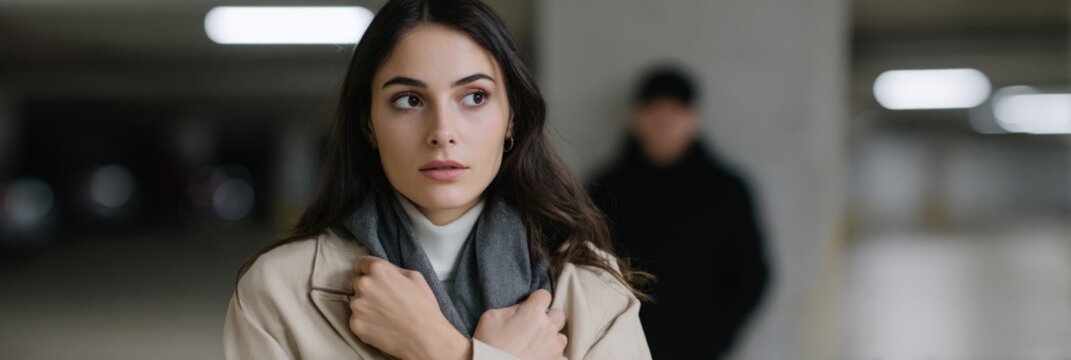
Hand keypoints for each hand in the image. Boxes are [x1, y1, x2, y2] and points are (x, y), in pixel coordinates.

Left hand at [348, 256, 469, 359]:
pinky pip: (356, 320)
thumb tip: (384, 271)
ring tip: (385, 315)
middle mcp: (364, 285)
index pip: (361, 263)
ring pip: (357, 302)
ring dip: (366, 306)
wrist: (424, 337)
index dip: (367, 270)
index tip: (373, 279)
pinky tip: (381, 325)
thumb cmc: (423, 307)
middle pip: (357, 283)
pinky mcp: (355, 324)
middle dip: (368, 289)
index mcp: (378, 270)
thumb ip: (394, 269)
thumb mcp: (415, 277)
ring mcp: (357, 306)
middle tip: (384, 300)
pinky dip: (366, 322)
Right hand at [473, 289, 567, 359]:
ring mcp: (554, 348)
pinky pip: (561, 357)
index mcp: (533, 312)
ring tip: (536, 347)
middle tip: (533, 328)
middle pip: (558, 315)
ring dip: (551, 340)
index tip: (530, 307)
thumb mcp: (490, 318)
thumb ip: (510, 308)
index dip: (536, 300)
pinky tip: (539, 358)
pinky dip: (552, 357)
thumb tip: (521, 309)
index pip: (544, 295)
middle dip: (548, 319)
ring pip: (561, 337)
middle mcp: (548, 328)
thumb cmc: (488, 345)